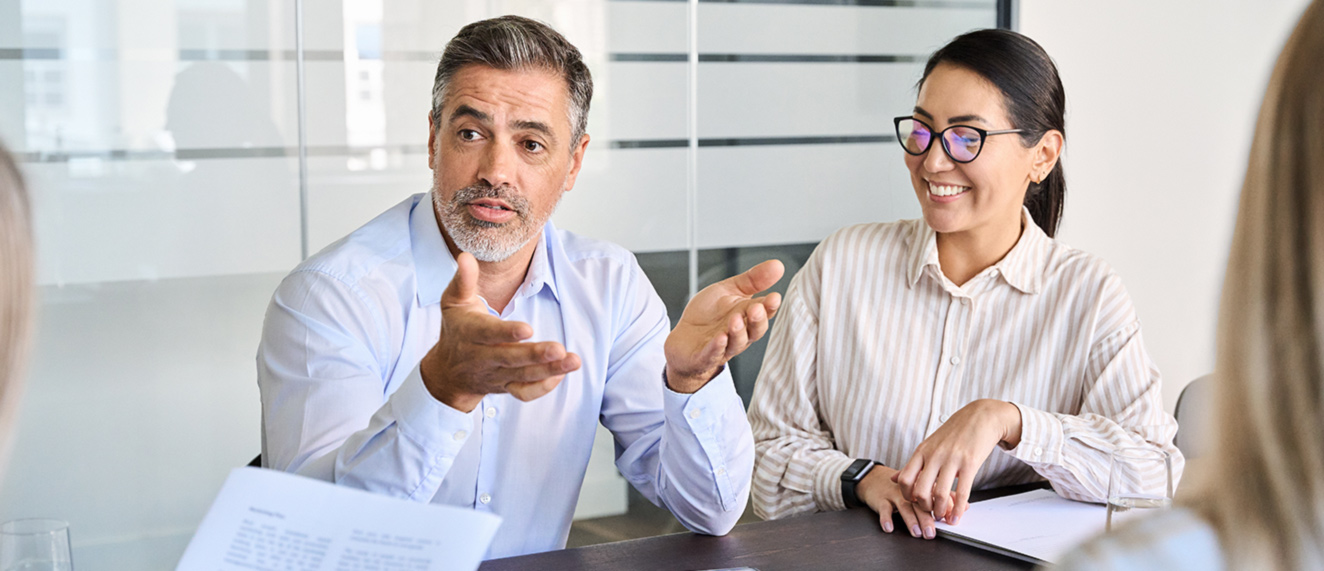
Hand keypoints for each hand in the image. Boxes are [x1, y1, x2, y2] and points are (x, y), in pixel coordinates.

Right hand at [419, 252, 581, 411]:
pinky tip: (561, 373)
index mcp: (470, 333)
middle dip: (535, 356)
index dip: (507, 333)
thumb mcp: (454, 302)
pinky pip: (525, 392)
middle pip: (510, 359)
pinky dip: (543, 387)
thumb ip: (463, 280)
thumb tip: (467, 257)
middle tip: (559, 349)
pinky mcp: (506, 386)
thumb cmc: (456, 329)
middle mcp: (483, 357)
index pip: (488, 334)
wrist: (448, 371)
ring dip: (549, 371)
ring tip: (573, 361)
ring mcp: (496, 374)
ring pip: (523, 376)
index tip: (528, 329)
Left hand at [663, 260, 783, 391]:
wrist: (683, 339)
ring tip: (735, 319)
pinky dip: (717, 347)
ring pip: (736, 343)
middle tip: (757, 308)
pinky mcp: (704, 357)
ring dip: (737, 332)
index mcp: (747, 316)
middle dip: (757, 320)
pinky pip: (712, 354)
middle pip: (754, 330)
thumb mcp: (729, 290)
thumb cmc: (708, 315)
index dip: (769, 306)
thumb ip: (752, 280)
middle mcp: (739, 334)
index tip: (774, 297)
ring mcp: (723, 347)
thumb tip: (778, 265)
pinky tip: (720, 338)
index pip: (764, 312)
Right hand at [857, 464, 949, 538]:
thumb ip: (945, 497)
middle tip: (932, 532)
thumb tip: (965, 506)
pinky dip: (886, 518)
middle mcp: (910, 489)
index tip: (948, 520)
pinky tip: (889, 527)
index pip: (935, 495)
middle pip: (920, 502)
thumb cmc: (904, 487)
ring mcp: (895, 493)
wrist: (875, 478)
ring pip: (904, 505)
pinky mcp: (881, 499)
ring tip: (916, 532)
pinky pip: (884, 509)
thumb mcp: (924, 489)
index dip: (942, 508)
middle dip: (926, 518)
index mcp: (923, 484)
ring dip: (910, 520)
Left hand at [892, 399, 1022, 522]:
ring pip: (940, 493)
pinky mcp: (970, 463)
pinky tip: (957, 516)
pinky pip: (963, 491)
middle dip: (923, 506)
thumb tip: (894, 478)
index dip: (906, 496)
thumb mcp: (929, 444)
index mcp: (922, 451)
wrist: (981, 416)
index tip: (913, 502)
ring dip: (940, 510)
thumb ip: (912, 464)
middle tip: (928, 512)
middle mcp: (935, 455)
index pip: (904, 479)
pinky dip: (958, 509)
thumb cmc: (954, 432)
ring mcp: (952, 459)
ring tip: (942, 516)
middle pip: (920, 489)